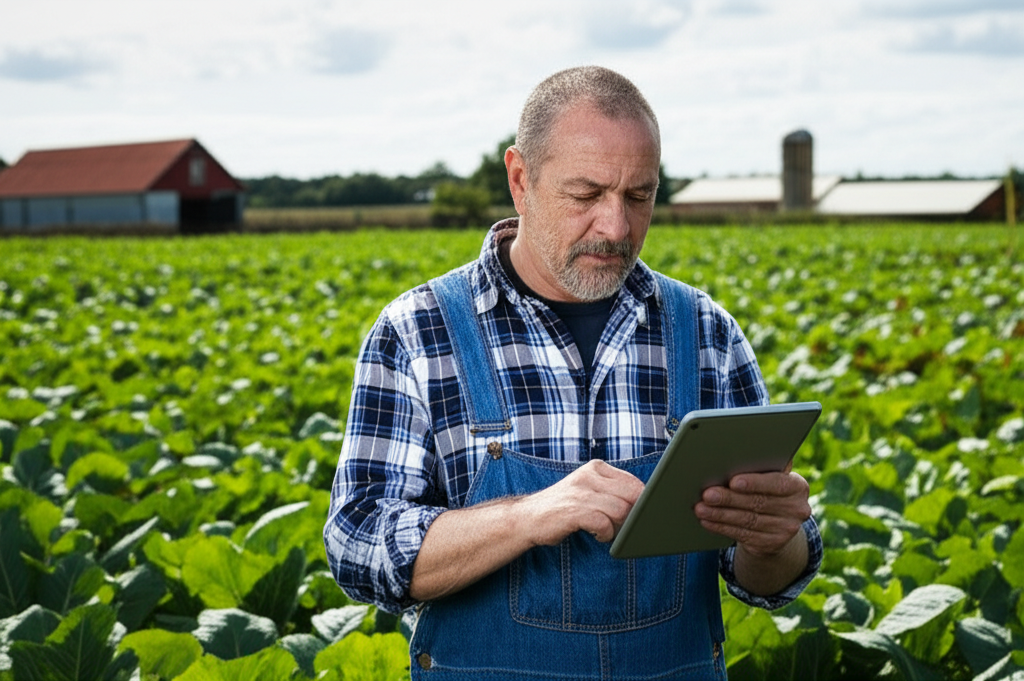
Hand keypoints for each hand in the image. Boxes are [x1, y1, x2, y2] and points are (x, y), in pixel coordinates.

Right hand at [520, 460, 643, 544]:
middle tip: (624, 526)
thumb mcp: (587, 490)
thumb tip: (644, 505)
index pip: (633, 482)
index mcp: (595, 468)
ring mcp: (581, 493)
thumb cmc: (563, 507)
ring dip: (620, 526)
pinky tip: (598, 535)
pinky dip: (606, 533)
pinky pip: (604, 523)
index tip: (642, 515)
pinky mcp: (574, 511)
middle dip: (634, 515)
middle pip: (631, 495)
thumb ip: (612, 492)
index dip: (642, 502)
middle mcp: (589, 476)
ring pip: (621, 510)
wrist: (528, 518)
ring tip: (608, 531)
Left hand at [693, 465, 810, 557]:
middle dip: (729, 498)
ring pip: (747, 520)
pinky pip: (743, 534)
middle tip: (707, 494)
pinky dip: (721, 527)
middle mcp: (797, 509)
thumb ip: (761, 468)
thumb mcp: (770, 478)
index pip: (777, 483)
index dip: (754, 483)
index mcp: (798, 486)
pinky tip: (707, 520)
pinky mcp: (772, 544)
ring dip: (720, 514)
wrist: (778, 523)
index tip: (733, 481)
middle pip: (758, 502)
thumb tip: (730, 459)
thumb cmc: (766, 489)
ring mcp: (786, 529)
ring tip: (701, 508)